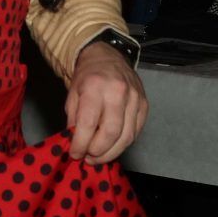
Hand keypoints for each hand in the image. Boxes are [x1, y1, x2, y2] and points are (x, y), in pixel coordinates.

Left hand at [65, 41, 148, 164]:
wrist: (107, 58)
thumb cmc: (87, 77)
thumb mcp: (72, 94)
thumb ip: (73, 119)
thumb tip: (76, 143)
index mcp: (95, 87)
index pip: (88, 123)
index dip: (81, 144)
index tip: (75, 154)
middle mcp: (118, 92)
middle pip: (111, 133)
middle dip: (98, 151)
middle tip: (88, 158)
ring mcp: (135, 98)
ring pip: (126, 136)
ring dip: (111, 153)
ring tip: (98, 157)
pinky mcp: (145, 105)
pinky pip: (136, 132)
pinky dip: (123, 144)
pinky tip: (112, 147)